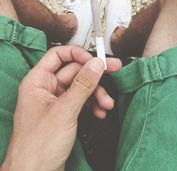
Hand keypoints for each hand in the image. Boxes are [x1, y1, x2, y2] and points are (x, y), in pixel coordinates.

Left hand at [1, 46, 120, 170]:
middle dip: (94, 76)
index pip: (58, 55)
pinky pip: (81, 101)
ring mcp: (56, 101)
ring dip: (96, 93)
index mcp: (38, 81)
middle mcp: (46, 89)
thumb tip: (96, 65)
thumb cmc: (37, 146)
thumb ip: (82, 85)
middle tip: (113, 70)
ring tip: (106, 103)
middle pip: (74, 71)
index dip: (78, 54)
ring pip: (80, 87)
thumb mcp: (64, 110)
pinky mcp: (64, 113)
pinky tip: (99, 112)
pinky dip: (92, 105)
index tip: (95, 60)